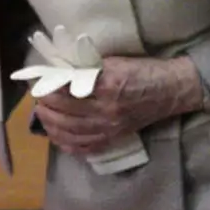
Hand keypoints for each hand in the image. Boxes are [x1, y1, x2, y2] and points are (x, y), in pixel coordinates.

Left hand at [34, 55, 204, 154]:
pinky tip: (57, 136)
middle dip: (47, 107)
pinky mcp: (115, 138)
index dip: (49, 89)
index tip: (39, 83)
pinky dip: (67, 144)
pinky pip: (86, 147)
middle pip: (66, 115)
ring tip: (42, 115)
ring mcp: (111, 128)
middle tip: (37, 99)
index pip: (68, 92)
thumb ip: (87, 68)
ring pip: (72, 133)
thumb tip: (60, 72)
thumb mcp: (114, 62)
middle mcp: (107, 112)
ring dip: (51, 125)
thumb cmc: (143, 71)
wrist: (171, 91)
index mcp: (107, 88)